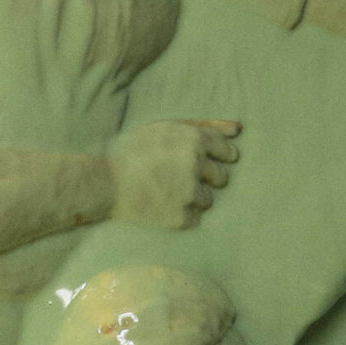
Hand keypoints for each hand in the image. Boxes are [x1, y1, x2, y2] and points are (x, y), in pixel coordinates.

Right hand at [109, 118, 239, 229]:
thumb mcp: (165, 127)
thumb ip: (204, 125)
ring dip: (193, 198)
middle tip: (181, 178)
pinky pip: (194, 219)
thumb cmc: (134, 150)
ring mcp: (190, 193)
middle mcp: (197, 166)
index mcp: (194, 140)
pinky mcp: (181, 217)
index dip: (220, 158)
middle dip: (207, 178)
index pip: (227, 151)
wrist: (106, 182)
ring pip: (208, 200)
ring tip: (167, 193)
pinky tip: (163, 207)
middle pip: (221, 177)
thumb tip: (239, 129)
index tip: (207, 162)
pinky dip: (182, 215)